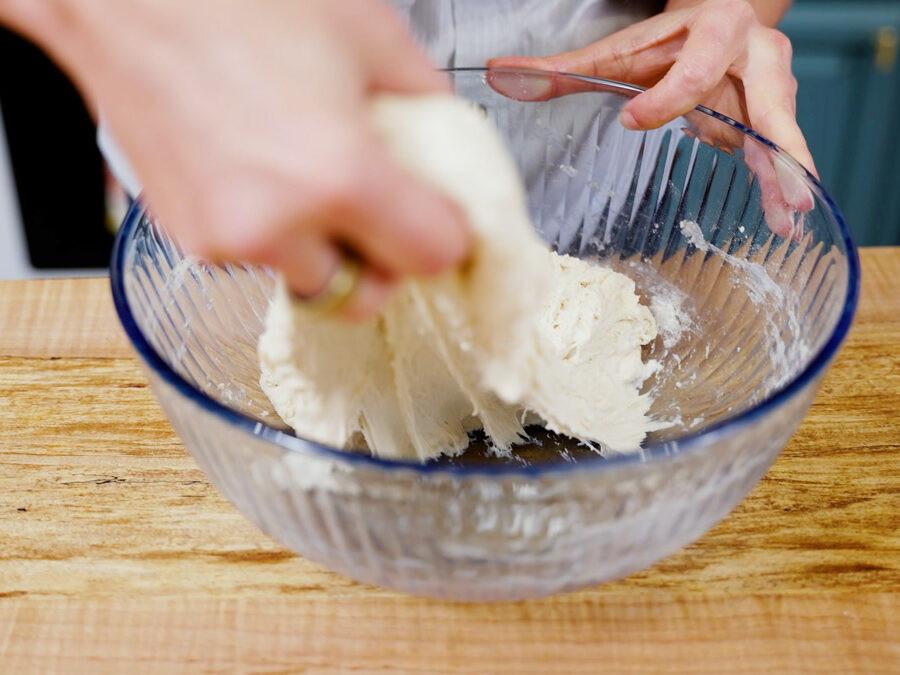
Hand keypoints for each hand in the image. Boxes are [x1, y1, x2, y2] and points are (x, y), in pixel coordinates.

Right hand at [7, 0, 470, 317]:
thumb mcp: (368, 34)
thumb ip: (426, 106)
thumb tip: (447, 150)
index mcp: (339, 177)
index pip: (432, 258)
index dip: (446, 232)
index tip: (440, 214)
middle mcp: (278, 225)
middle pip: (367, 295)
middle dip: (381, 257)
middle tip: (379, 206)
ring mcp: (226, 240)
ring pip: (310, 278)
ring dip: (325, 246)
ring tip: (308, 173)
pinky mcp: (188, 239)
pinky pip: (259, 258)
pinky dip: (276, 230)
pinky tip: (263, 168)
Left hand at [488, 0, 814, 237]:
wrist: (720, 21)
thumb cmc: (666, 41)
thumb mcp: (617, 51)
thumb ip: (563, 68)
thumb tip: (498, 71)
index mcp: (715, 32)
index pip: (692, 70)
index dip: (663, 99)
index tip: (629, 120)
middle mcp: (755, 58)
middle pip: (766, 102)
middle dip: (774, 142)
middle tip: (780, 179)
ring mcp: (772, 90)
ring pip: (780, 135)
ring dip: (787, 176)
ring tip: (790, 214)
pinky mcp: (773, 118)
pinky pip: (780, 154)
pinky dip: (784, 184)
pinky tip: (788, 219)